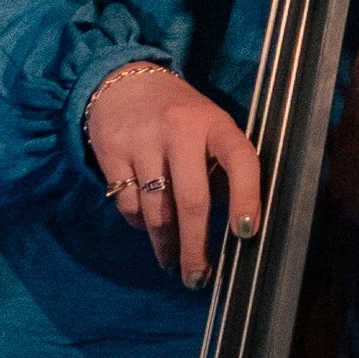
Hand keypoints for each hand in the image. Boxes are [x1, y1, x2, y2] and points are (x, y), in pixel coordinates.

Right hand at [88, 67, 261, 289]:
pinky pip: (128, 204)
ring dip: (165, 244)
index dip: (246, 196)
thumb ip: (221, 169)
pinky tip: (147, 226)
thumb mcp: (208, 128)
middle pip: (191, 200)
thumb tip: (235, 230)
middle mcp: (179, 129)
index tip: (246, 233)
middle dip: (196, 247)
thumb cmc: (179, 115)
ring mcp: (142, 140)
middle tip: (197, 277)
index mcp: (213, 123)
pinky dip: (139, 224)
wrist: (123, 80)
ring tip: (172, 260)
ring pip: (156, 209)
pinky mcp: (112, 151)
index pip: (239, 159)